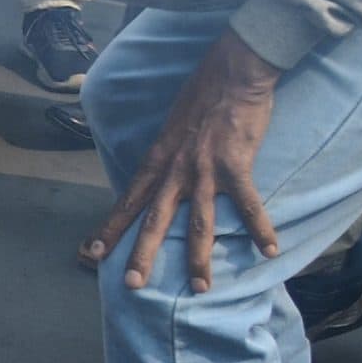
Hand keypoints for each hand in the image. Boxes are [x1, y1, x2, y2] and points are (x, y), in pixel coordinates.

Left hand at [82, 30, 280, 292]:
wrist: (231, 73)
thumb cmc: (202, 99)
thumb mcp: (171, 131)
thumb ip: (166, 159)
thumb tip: (160, 181)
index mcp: (157, 161)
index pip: (126, 201)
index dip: (109, 229)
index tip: (90, 254)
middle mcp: (174, 170)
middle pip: (152, 220)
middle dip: (140, 255)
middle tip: (130, 285)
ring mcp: (203, 169)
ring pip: (197, 224)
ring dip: (198, 259)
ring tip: (201, 289)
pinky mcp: (235, 165)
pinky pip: (249, 205)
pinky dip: (261, 229)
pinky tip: (270, 251)